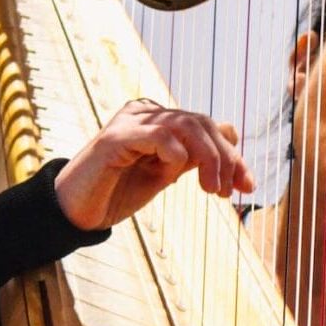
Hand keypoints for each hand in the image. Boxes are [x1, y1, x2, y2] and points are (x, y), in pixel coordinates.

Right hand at [54, 100, 255, 231]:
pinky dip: (175, 154)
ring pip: (186, 126)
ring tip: (212, 191)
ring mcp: (130, 121)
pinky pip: (158, 135)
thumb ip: (194, 156)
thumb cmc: (119, 192)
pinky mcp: (115, 137)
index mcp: (159, 120)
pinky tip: (174, 175)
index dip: (233, 154)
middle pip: (202, 124)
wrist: (78, 212)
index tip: (247, 186)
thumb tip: (231, 136)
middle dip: (226, 159)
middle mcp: (146, 113)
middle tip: (231, 193)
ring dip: (208, 159)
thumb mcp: (166, 174)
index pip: (207, 126)